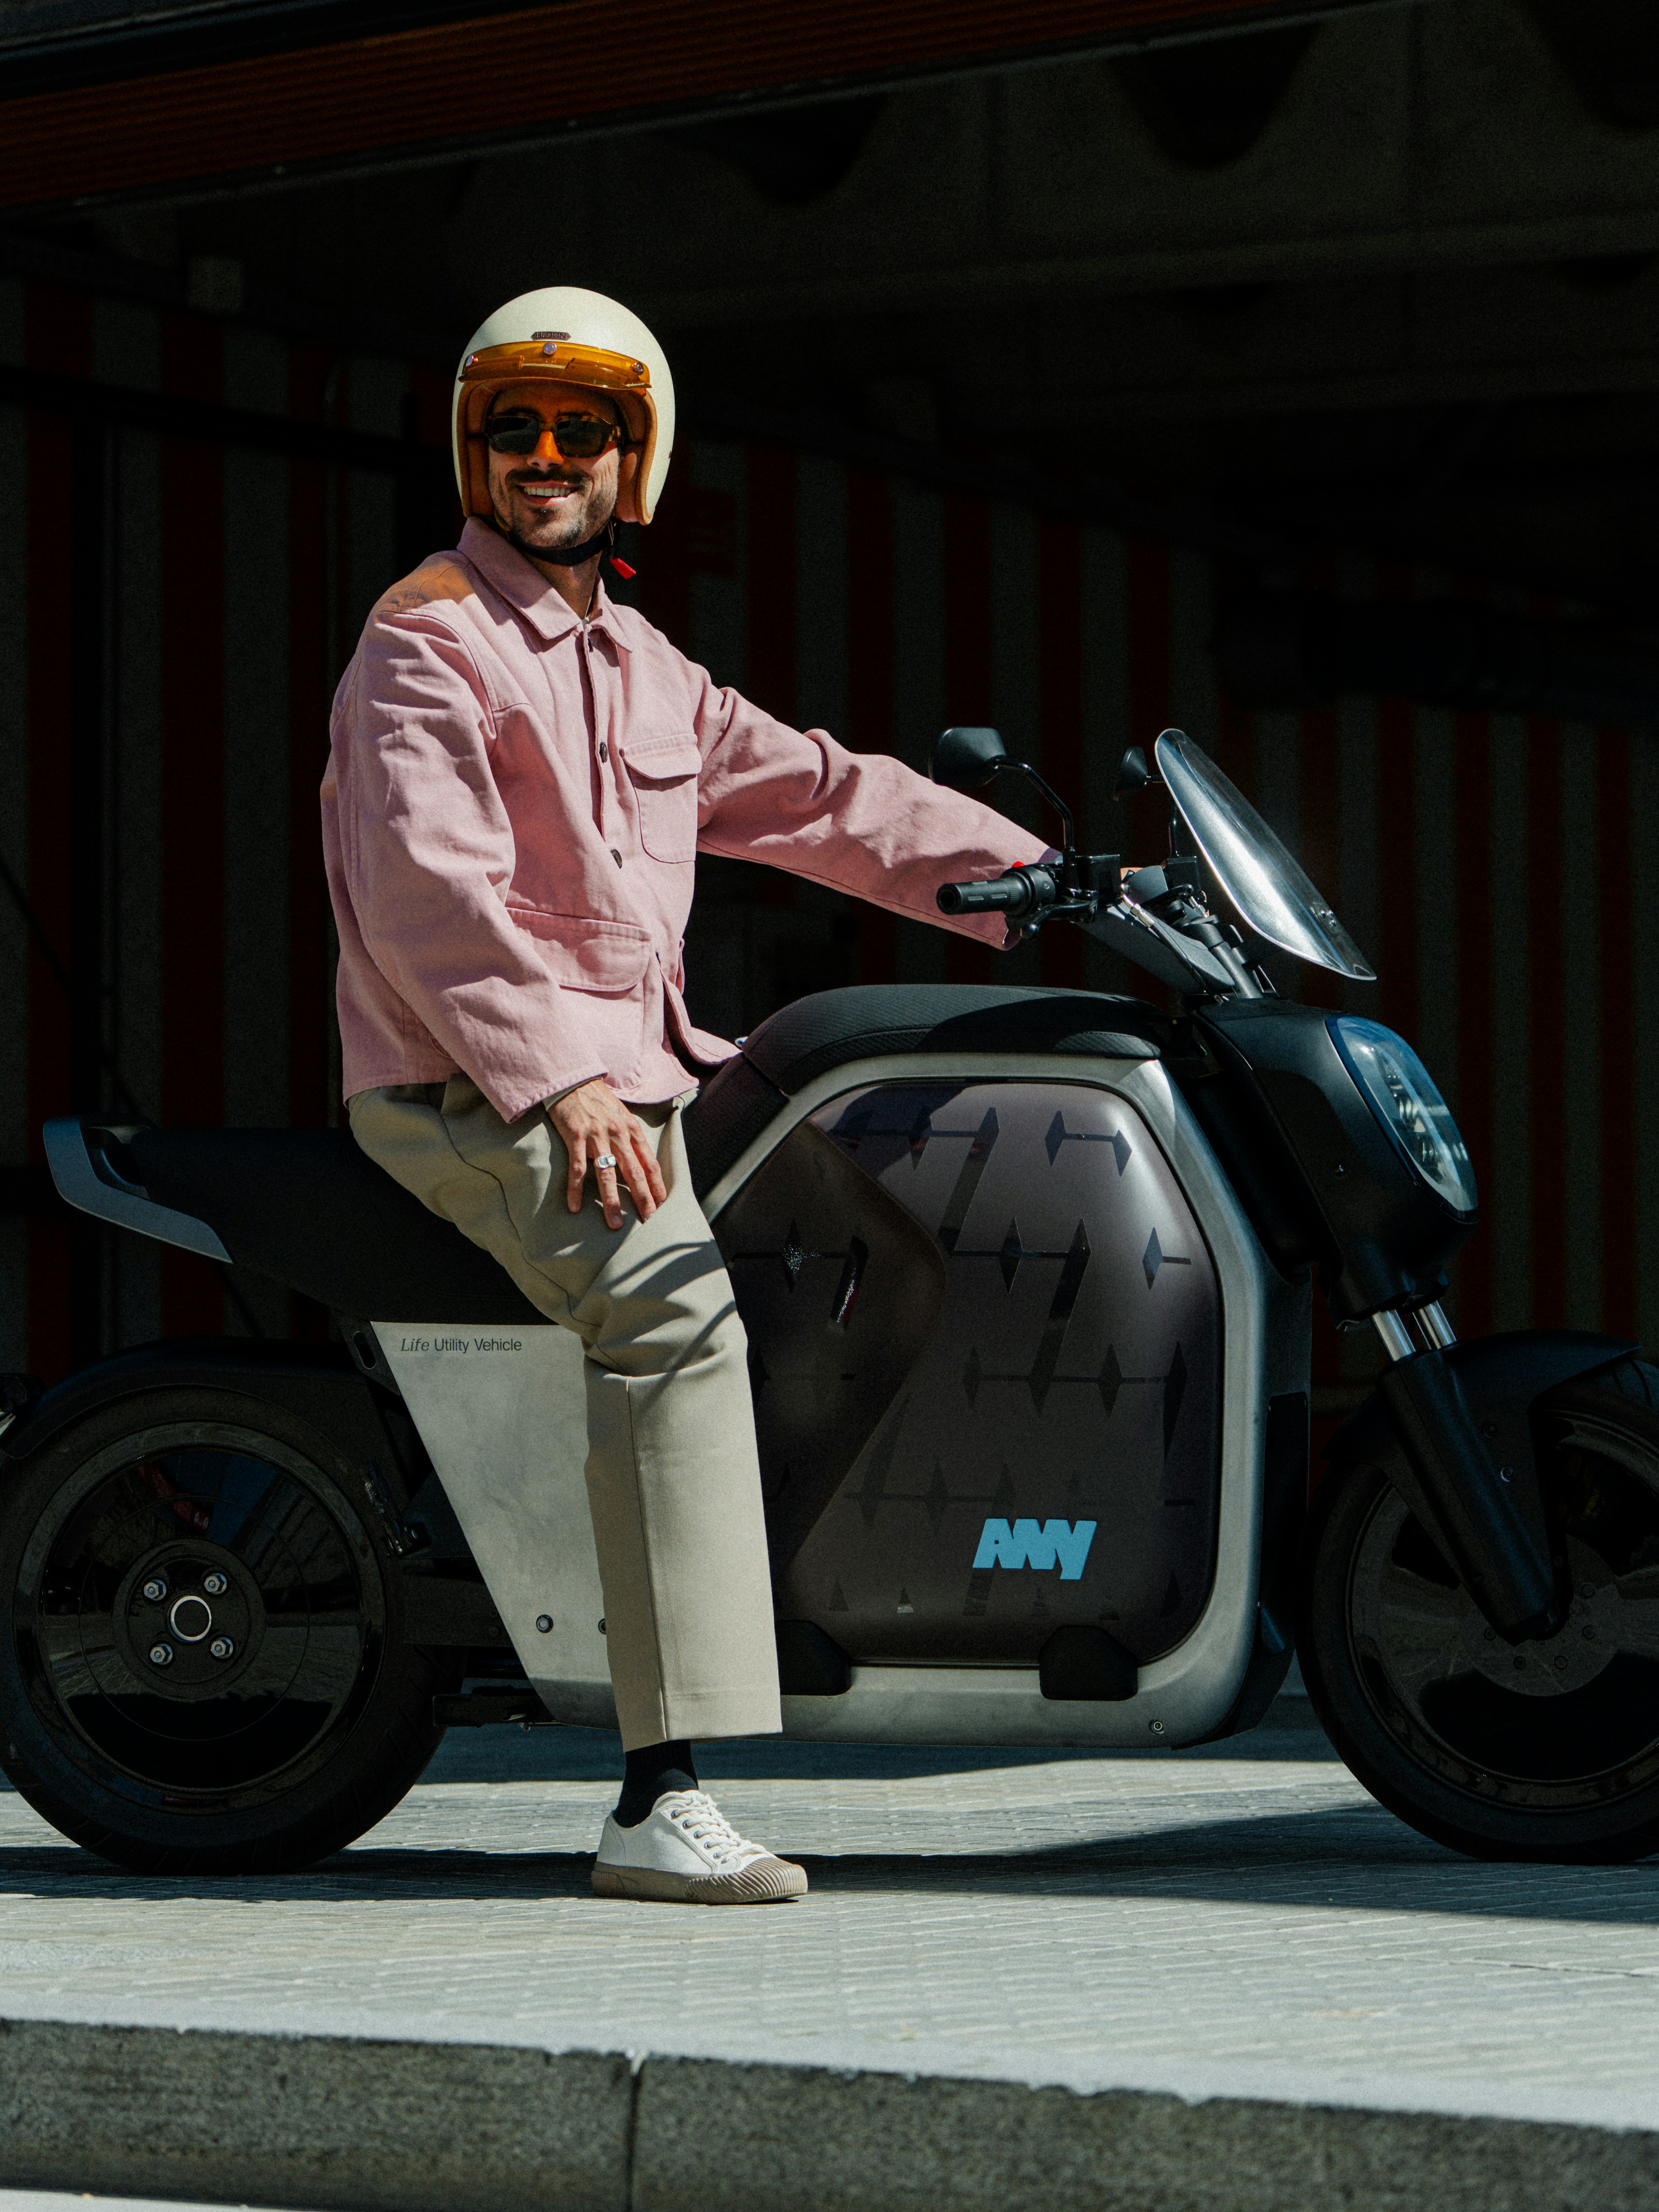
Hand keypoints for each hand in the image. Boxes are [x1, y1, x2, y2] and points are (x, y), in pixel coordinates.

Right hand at [548, 1078, 667, 1229]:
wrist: (574, 1081)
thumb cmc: (599, 1102)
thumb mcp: (622, 1117)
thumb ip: (631, 1140)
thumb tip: (642, 1168)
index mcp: (632, 1130)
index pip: (650, 1164)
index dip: (657, 1186)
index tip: (663, 1206)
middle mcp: (618, 1133)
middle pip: (634, 1172)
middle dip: (642, 1199)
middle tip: (648, 1221)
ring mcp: (596, 1135)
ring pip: (607, 1174)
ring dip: (611, 1201)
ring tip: (615, 1224)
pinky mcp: (575, 1135)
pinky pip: (577, 1168)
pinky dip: (575, 1189)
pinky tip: (575, 1207)